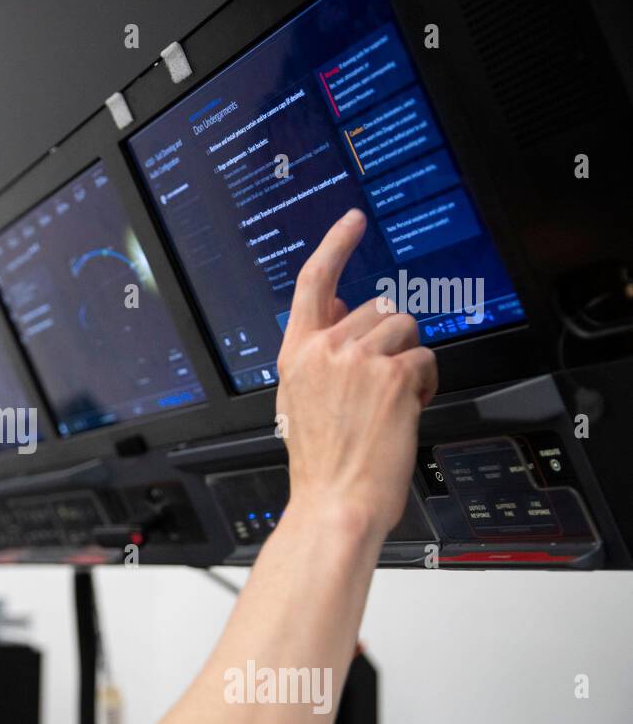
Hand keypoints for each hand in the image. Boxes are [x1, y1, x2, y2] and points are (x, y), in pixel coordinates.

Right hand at [275, 209, 437, 538]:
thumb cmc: (321, 464)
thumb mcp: (302, 401)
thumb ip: (321, 352)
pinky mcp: (393, 375)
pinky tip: (408, 408)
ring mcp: (359, 360)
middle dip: (391, 337)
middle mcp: (325, 350)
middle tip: (385, 379)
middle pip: (377, 307)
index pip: (313, 282)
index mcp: (296, 355)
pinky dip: (426, 381)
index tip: (353, 222)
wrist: (335, 501)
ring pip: (405, 328)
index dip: (335, 245)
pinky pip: (426, 356)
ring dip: (410, 360)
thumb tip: (348, 309)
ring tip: (394, 399)